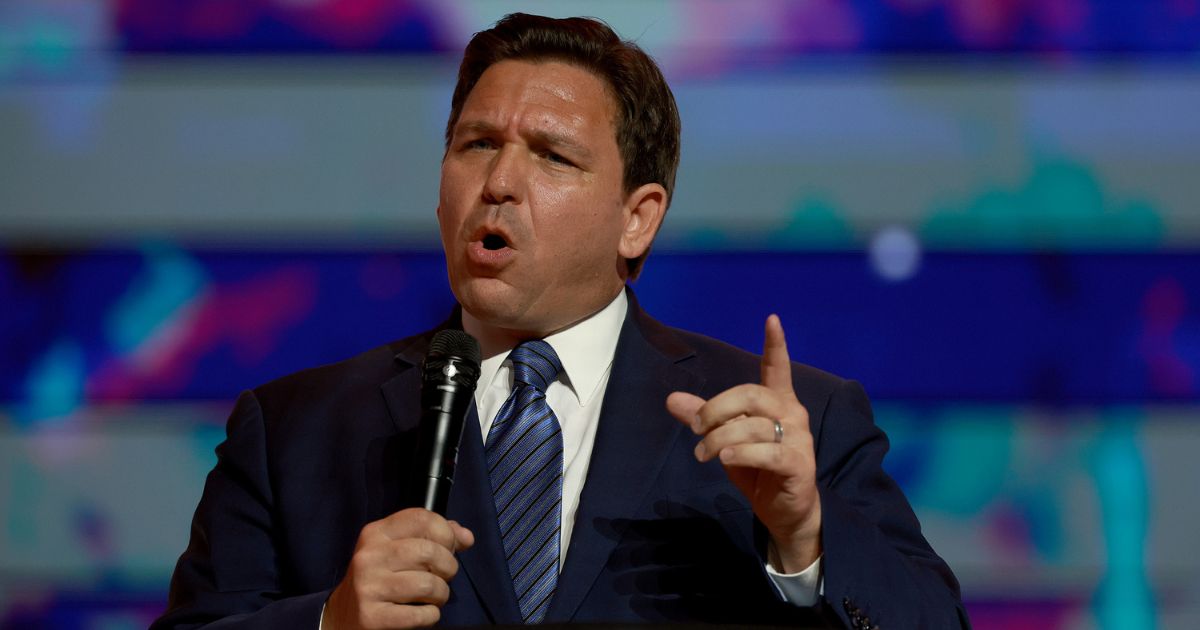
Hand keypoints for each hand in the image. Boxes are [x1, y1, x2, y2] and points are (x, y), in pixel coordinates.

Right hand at [323, 508, 474, 628]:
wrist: (343, 615)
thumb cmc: (380, 578)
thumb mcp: (398, 549)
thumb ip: (432, 537)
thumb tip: (466, 537)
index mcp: (376, 533)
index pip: (422, 518)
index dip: (446, 532)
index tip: (450, 547)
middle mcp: (369, 556)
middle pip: (430, 552)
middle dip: (448, 567)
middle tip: (443, 577)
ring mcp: (368, 587)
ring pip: (429, 584)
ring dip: (441, 594)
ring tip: (433, 597)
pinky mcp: (372, 617)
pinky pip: (421, 615)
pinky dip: (431, 616)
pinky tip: (422, 613)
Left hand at [666, 315, 820, 572]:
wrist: (785, 512)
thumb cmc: (756, 469)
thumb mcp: (725, 440)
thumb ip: (703, 417)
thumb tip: (671, 398)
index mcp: (777, 402)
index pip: (778, 367)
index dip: (775, 345)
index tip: (772, 319)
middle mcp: (792, 414)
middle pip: (750, 395)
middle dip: (715, 409)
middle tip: (696, 428)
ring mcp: (798, 439)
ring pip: (752, 426)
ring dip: (719, 438)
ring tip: (704, 454)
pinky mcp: (798, 464)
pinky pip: (767, 452)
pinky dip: (741, 454)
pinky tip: (724, 458)